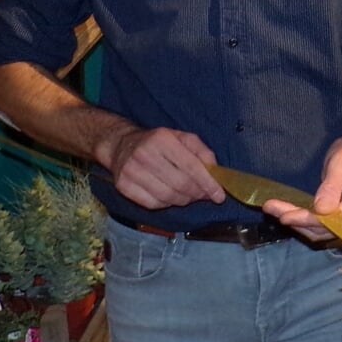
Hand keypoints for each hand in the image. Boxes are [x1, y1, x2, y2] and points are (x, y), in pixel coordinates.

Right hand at [95, 127, 224, 210]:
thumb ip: (202, 152)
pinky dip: (167, 204)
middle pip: (180, 184)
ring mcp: (131, 171)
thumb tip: (215, 172)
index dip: (208, 183)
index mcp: (162, 139)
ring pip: (167, 197)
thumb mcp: (182, 138)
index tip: (219, 196)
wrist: (121, 145)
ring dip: (184, 200)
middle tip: (205, 196)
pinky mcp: (123, 186)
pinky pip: (153, 204)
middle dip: (197, 194)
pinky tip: (170, 196)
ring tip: (189, 195)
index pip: (191, 166)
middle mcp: (144, 154)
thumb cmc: (158, 142)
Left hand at [264, 136, 341, 240]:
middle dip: (297, 220)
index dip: (310, 219)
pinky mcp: (340, 225)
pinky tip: (284, 212)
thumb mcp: (340, 163)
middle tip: (271, 208)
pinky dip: (301, 222)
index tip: (285, 216)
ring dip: (295, 222)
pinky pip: (318, 229)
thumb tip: (321, 210)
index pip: (335, 219)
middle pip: (325, 228)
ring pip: (319, 232)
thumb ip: (332, 186)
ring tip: (273, 208)